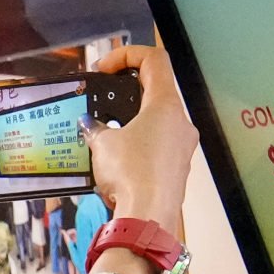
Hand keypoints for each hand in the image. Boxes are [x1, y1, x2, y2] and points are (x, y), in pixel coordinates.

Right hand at [87, 38, 198, 236]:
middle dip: (124, 94)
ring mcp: (182, 146)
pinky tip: (115, 162)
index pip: (153, 60)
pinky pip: (156, 147)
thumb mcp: (102, 143)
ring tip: (104, 137)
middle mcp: (181, 122)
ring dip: (130, 122)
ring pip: (156, 121)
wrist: (148, 218)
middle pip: (155, 91)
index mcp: (166, 104)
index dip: (126, 55)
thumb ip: (96, 128)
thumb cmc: (131, 173)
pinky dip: (136, 146)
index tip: (104, 68)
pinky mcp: (176, 168)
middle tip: (101, 103)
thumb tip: (91, 126)